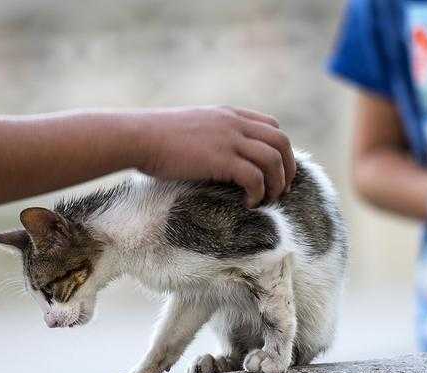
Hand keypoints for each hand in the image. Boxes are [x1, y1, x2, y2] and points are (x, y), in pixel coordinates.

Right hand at [133, 106, 295, 206]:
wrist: (138, 136)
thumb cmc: (156, 136)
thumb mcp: (193, 126)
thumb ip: (213, 135)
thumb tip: (219, 157)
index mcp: (229, 115)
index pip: (272, 126)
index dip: (280, 150)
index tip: (276, 171)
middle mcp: (234, 123)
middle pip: (281, 142)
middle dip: (289, 168)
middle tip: (283, 190)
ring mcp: (229, 139)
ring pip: (273, 159)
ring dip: (277, 183)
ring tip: (269, 200)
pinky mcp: (220, 159)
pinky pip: (254, 177)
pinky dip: (258, 193)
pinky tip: (249, 204)